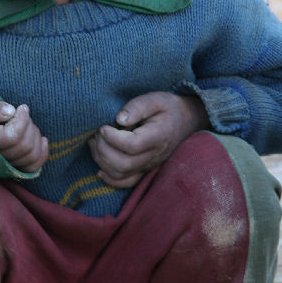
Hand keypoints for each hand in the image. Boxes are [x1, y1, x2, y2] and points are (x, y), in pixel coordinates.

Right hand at [0, 100, 47, 173]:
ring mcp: (4, 167)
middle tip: (22, 114)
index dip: (23, 120)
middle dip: (29, 126)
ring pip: (31, 155)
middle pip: (24, 146)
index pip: (12, 137)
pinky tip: (43, 140)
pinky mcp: (13, 170)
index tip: (21, 108)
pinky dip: (42, 153)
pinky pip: (33, 167)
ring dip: (35, 136)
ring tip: (27, 124)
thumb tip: (11, 111)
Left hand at [88, 92, 209, 188]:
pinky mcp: (144, 170)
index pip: (132, 145)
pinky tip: (100, 166)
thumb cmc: (168, 108)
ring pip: (121, 174)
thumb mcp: (156, 99)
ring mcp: (149, 165)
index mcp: (158, 136)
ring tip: (96, 143)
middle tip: (96, 135)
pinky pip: (126, 183)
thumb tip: (119, 119)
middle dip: (103, 150)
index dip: (112, 138)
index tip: (103, 127)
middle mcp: (154, 155)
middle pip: (124, 164)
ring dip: (102, 161)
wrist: (185, 122)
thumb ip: (137, 106)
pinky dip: (109, 178)